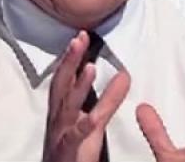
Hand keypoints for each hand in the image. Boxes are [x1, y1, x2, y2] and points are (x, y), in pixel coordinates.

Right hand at [43, 31, 130, 161]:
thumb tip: (125, 75)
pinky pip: (76, 136)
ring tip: (90, 67)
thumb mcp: (95, 120)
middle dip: (70, 60)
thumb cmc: (75, 147)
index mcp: (63, 107)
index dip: (72, 55)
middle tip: (79, 39)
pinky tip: (93, 118)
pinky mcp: (68, 150)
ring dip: (79, 86)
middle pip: (63, 83)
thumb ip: (109, 99)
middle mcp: (59, 116)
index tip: (81, 34)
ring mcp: (61, 132)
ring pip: (68, 106)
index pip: (65, 76)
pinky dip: (84, 126)